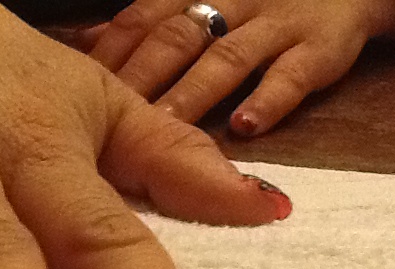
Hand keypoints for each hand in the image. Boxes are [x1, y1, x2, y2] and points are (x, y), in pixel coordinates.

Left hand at [87, 0, 378, 134]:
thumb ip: (143, 25)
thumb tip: (80, 43)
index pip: (139, 21)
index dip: (107, 55)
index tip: (71, 93)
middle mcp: (231, 2)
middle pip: (176, 39)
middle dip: (140, 79)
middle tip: (104, 122)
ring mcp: (277, 23)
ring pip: (227, 58)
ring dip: (193, 95)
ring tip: (165, 130)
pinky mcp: (323, 46)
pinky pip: (295, 73)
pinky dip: (270, 99)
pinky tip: (246, 128)